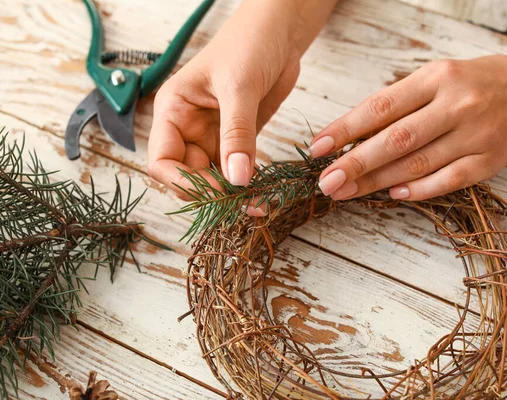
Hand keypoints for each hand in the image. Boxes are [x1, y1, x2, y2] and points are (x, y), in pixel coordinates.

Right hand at [148, 0, 337, 206]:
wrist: (279, 30)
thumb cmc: (249, 43)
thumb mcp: (239, 86)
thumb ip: (237, 133)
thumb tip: (236, 180)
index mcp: (173, 110)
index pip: (162, 161)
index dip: (184, 183)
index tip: (218, 192)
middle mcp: (188, 127)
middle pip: (188, 176)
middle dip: (213, 194)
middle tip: (246, 204)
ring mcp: (213, 134)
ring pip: (214, 177)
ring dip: (233, 194)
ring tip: (259, 204)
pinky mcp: (238, 138)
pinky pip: (236, 169)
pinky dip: (248, 183)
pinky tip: (264, 191)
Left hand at [309, 55, 506, 200]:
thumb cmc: (470, 85)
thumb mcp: (435, 78)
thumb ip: (398, 104)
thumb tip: (350, 137)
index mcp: (436, 78)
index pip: (381, 107)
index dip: (345, 129)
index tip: (317, 148)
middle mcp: (457, 105)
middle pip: (397, 140)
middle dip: (355, 163)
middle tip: (326, 182)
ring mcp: (475, 134)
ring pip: (418, 164)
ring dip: (377, 182)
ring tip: (346, 192)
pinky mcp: (490, 161)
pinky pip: (449, 180)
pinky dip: (418, 189)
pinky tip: (393, 194)